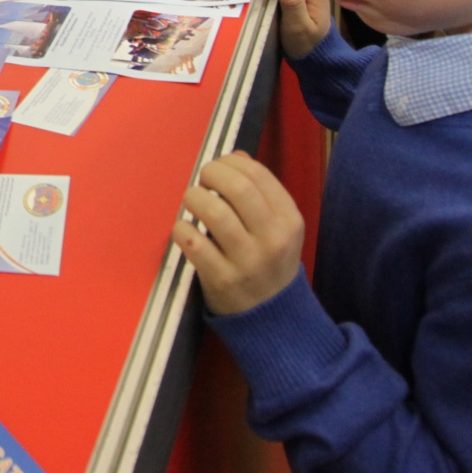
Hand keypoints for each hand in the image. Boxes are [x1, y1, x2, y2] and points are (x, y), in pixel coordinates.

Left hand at [173, 152, 305, 315]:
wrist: (271, 317)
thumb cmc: (269, 262)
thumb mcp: (278, 227)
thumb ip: (260, 191)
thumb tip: (236, 155)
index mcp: (289, 221)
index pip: (258, 175)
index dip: (231, 163)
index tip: (218, 167)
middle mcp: (272, 240)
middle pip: (238, 188)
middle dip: (212, 174)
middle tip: (203, 179)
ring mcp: (248, 262)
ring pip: (214, 212)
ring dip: (194, 198)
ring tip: (192, 201)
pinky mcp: (222, 280)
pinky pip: (194, 243)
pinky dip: (182, 228)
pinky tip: (184, 229)